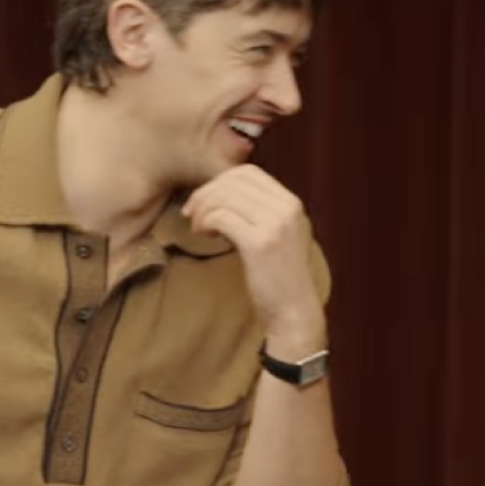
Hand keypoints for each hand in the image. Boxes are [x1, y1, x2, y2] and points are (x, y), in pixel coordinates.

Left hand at [182, 166, 324, 348]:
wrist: (294, 312)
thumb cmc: (279, 278)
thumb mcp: (277, 236)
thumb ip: (259, 213)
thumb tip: (220, 193)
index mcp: (291, 203)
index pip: (248, 173)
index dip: (220, 182)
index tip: (204, 200)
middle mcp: (287, 208)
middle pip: (234, 180)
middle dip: (206, 193)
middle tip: (191, 213)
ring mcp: (276, 224)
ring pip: (225, 196)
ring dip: (203, 209)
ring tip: (198, 228)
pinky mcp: (260, 242)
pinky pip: (222, 217)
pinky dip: (206, 222)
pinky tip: (204, 236)